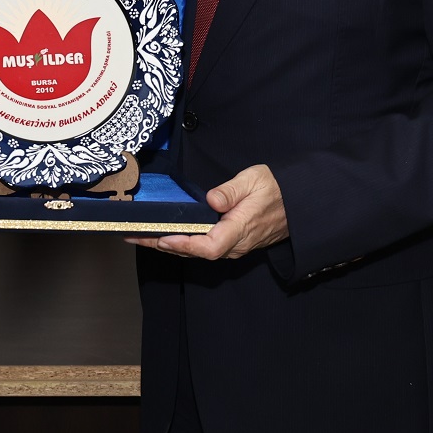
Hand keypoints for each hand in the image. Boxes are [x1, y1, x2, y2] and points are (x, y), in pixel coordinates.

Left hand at [129, 164, 287, 259]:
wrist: (299, 203)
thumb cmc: (276, 189)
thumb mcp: (255, 180)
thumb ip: (231, 191)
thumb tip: (211, 200)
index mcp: (240, 229)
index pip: (208, 246)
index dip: (183, 244)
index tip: (162, 237)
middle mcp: (234, 244)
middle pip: (194, 251)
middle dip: (161, 243)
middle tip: (133, 234)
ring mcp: (232, 246)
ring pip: (195, 251)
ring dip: (166, 244)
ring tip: (139, 234)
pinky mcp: (230, 243)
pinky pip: (201, 247)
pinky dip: (179, 242)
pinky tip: (163, 234)